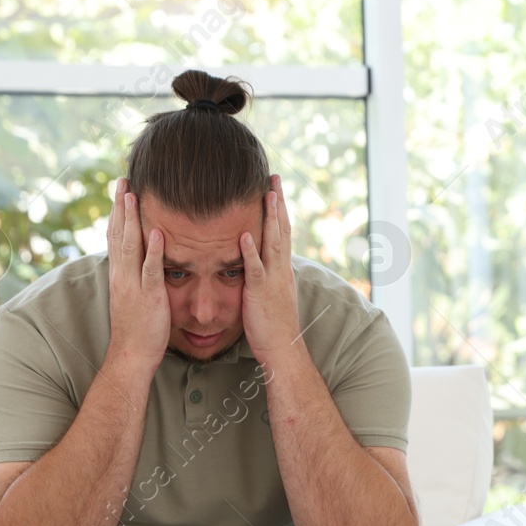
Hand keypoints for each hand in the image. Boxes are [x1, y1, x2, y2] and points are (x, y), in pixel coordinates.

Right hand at [105, 178, 169, 370]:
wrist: (131, 355)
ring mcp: (133, 285)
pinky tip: (158, 232)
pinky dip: (154, 250)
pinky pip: (151, 270)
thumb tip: (142, 260)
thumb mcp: (134, 296)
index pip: (115, 236)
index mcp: (119, 274)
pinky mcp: (149, 297)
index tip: (120, 190)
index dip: (117, 212)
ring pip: (130, 246)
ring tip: (133, 195)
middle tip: (122, 180)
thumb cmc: (138, 328)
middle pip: (118, 233)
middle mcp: (122, 275)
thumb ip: (136, 276)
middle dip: (120, 206)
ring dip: (132, 219)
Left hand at [241, 173, 300, 363]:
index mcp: (282, 269)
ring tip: (266, 194)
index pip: (283, 232)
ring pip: (273, 242)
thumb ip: (265, 274)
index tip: (275, 188)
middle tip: (274, 177)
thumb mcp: (270, 293)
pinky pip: (255, 268)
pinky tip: (243, 234)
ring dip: (270, 217)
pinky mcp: (260, 292)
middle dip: (278, 203)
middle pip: (282, 229)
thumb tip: (258, 261)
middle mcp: (281, 269)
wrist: (282, 348)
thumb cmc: (273, 325)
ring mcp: (272, 279)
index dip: (279, 209)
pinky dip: (250, 251)